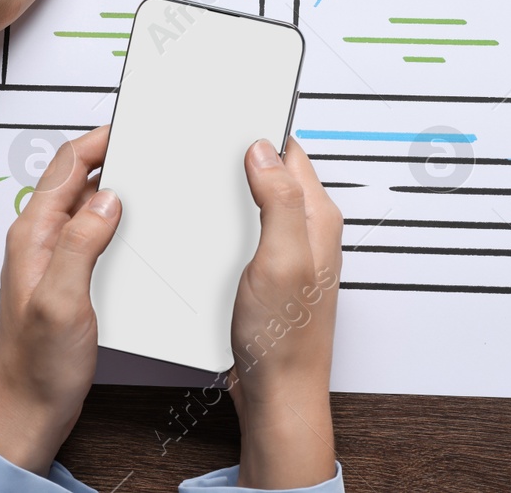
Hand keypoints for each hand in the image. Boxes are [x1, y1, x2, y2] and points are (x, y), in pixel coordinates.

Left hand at [0, 127, 120, 473]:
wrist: (27, 413)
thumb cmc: (35, 367)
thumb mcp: (62, 301)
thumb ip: (80, 245)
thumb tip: (106, 198)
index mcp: (32, 234)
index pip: (66, 165)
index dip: (100, 138)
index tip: (133, 125)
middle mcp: (39, 239)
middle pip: (77, 177)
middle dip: (113, 154)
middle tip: (151, 145)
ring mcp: (53, 258)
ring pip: (87, 204)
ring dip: (117, 186)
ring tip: (151, 177)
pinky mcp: (68, 276)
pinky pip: (94, 232)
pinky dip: (118, 219)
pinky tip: (141, 227)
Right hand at [229, 138, 343, 489]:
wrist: (277, 396)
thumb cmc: (286, 341)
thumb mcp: (281, 259)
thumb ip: (278, 200)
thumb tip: (264, 149)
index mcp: (316, 218)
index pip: (289, 152)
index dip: (257, 129)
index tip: (226, 114)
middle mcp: (304, 231)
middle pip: (269, 173)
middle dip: (235, 157)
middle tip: (200, 143)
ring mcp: (284, 253)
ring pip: (251, 203)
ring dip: (224, 193)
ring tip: (194, 181)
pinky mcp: (264, 274)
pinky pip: (241, 233)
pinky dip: (219, 224)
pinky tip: (198, 229)